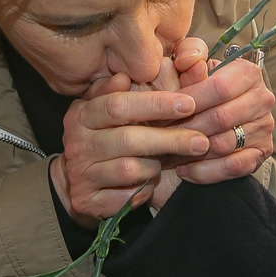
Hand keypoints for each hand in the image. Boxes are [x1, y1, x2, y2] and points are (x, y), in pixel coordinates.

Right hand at [51, 76, 208, 227]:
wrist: (75, 182)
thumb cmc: (103, 137)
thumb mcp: (108, 109)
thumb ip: (123, 90)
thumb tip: (128, 74)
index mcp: (82, 114)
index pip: (118, 105)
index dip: (156, 104)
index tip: (189, 104)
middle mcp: (77, 144)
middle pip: (128, 139)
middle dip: (170, 139)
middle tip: (201, 141)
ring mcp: (81, 174)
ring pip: (130, 170)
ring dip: (155, 167)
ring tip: (164, 163)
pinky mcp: (87, 202)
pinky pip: (127, 198)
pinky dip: (143, 191)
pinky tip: (148, 184)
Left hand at [170, 53, 274, 184]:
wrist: (220, 115)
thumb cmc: (201, 90)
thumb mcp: (192, 69)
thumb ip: (188, 59)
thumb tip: (189, 62)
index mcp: (248, 73)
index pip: (219, 88)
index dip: (189, 101)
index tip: (164, 111)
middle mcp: (262, 98)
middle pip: (221, 118)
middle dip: (187, 129)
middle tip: (161, 137)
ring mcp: (265, 127)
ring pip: (224, 144)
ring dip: (193, 152)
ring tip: (169, 154)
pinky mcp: (262, 152)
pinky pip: (233, 166)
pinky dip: (206, 171)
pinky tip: (185, 170)